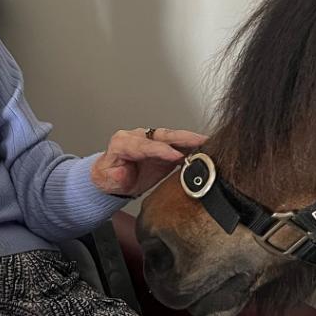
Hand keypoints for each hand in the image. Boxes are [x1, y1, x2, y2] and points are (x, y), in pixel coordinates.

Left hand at [90, 127, 206, 197]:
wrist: (112, 179)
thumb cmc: (109, 177)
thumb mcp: (107, 179)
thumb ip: (116, 175)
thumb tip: (125, 172)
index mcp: (123, 142)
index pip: (144, 145)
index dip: (161, 150)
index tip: (175, 156)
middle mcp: (139, 137)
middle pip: (162, 136)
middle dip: (182, 138)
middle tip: (200, 141)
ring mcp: (152, 141)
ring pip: (173, 138)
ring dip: (191, 140)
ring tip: (208, 143)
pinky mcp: (163, 149)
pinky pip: (178, 145)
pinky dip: (192, 146)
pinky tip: (206, 148)